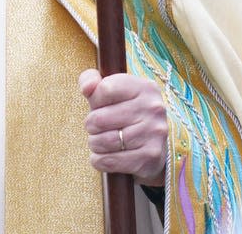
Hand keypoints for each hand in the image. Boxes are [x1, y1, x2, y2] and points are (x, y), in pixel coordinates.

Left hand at [79, 68, 167, 185]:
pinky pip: (111, 161)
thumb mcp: (109, 89)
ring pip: (105, 141)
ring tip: (97, 141)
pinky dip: (99, 160)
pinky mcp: (150, 157)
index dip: (94, 100)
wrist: (152, 142)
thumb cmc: (123, 110)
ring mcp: (154, 134)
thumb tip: (86, 88)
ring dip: (94, 143)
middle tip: (94, 127)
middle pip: (101, 118)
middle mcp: (153, 108)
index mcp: (144, 87)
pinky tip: (102, 156)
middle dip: (91, 125)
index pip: (104, 89)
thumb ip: (90, 79)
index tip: (97, 106)